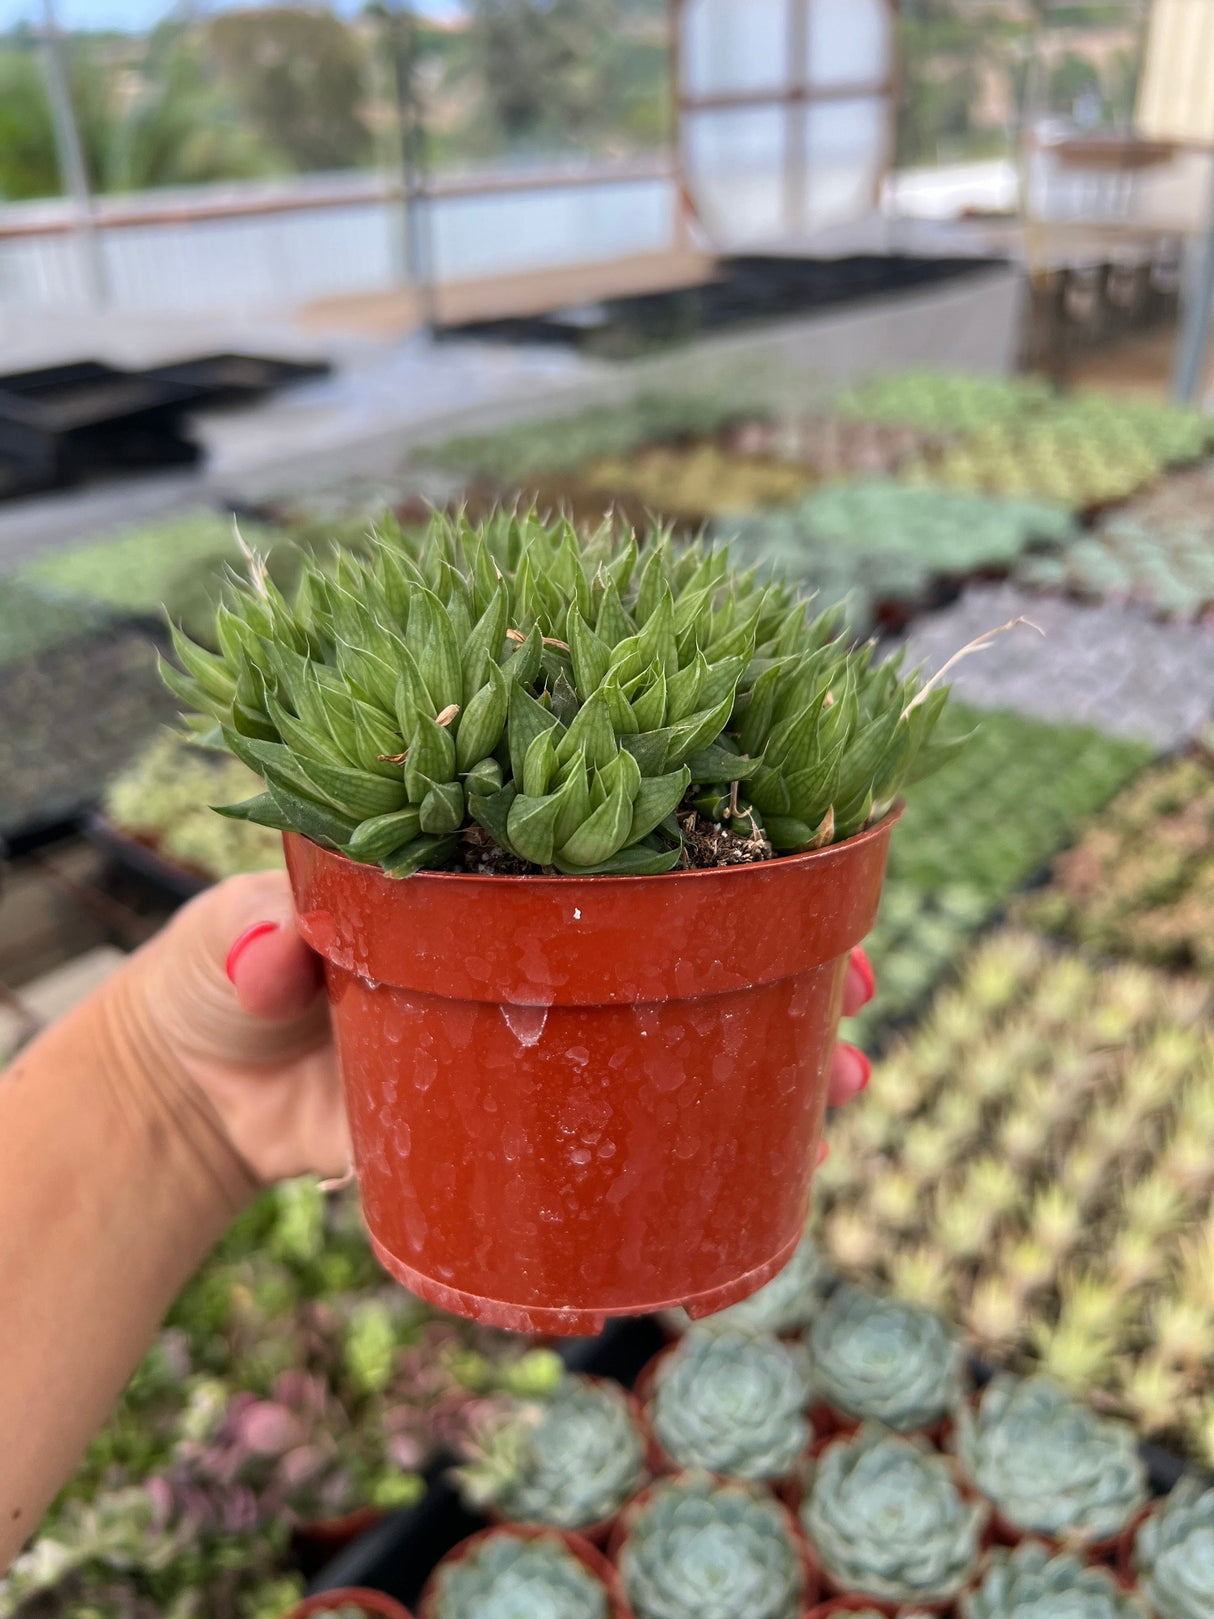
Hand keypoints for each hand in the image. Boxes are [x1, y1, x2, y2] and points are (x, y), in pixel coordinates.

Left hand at [106, 875, 874, 1196]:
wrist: (201, 1095)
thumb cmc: (226, 977)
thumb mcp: (231, 945)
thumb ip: (249, 945)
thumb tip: (277, 954)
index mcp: (491, 874)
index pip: (624, 844)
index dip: (717, 847)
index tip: (800, 851)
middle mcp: (542, 949)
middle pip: (692, 940)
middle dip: (792, 954)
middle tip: (864, 981)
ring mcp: (544, 1039)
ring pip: (686, 1036)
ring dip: (783, 1053)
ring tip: (854, 1074)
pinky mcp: (525, 1124)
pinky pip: (625, 1138)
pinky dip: (697, 1153)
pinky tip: (755, 1176)